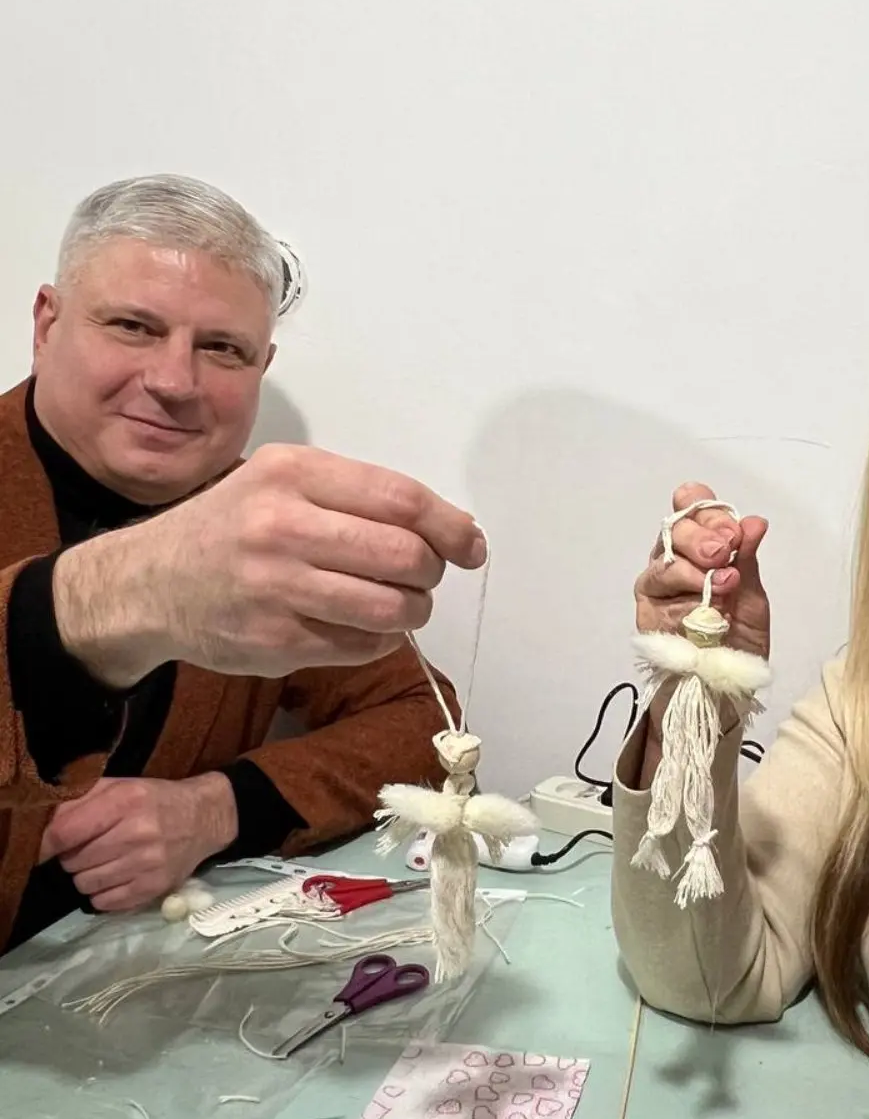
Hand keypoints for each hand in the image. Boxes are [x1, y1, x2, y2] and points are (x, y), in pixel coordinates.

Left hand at [38, 773, 237, 911]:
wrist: (205, 818)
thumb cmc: (154, 800)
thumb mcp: (118, 787)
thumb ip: (78, 801)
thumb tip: (40, 827)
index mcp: (125, 800)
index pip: (65, 833)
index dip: (44, 845)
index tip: (41, 849)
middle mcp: (137, 832)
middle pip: (73, 862)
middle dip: (73, 856)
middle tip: (88, 848)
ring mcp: (147, 863)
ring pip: (85, 884)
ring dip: (87, 876)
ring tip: (104, 862)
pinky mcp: (154, 888)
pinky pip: (104, 902)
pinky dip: (103, 892)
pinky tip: (116, 877)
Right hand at [53, 444, 486, 686]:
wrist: (148, 583)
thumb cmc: (230, 528)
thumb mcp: (282, 482)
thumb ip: (359, 497)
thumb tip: (454, 530)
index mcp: (292, 473)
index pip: (400, 499)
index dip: (450, 526)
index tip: (470, 545)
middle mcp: (283, 526)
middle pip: (404, 555)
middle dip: (431, 572)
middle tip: (423, 576)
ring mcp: (277, 588)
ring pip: (391, 607)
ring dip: (412, 611)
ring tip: (399, 604)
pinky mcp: (275, 641)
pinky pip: (361, 645)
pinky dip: (377, 640)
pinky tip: (359, 626)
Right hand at [634, 482, 769, 660]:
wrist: (725, 686)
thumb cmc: (739, 638)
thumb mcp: (753, 596)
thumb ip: (748, 559)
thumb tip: (755, 522)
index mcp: (701, 545)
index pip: (692, 506)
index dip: (709, 511)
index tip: (733, 532)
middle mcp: (675, 558)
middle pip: (676, 526)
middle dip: (703, 534)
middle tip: (724, 551)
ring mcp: (658, 584)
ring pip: (665, 557)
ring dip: (695, 566)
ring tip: (724, 583)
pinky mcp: (647, 609)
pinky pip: (658, 590)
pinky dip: (685, 594)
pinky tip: (705, 605)